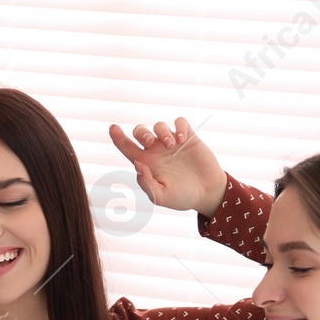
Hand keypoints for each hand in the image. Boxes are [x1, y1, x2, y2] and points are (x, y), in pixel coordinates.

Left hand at [108, 118, 226, 215]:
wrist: (207, 193)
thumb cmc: (182, 197)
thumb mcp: (161, 197)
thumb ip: (147, 184)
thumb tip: (137, 164)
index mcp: (146, 163)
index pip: (126, 147)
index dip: (118, 137)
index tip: (113, 128)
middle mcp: (156, 151)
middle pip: (140, 131)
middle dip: (141, 133)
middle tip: (149, 142)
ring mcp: (172, 143)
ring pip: (159, 126)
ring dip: (162, 132)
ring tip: (172, 144)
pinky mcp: (188, 138)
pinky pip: (180, 122)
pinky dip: (179, 126)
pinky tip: (181, 139)